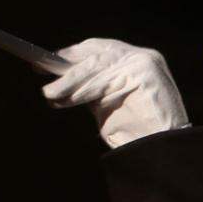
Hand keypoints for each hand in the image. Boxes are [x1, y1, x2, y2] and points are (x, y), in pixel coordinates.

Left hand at [41, 38, 189, 148]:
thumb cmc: (134, 131)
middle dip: (67, 64)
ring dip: (69, 81)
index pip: (100, 48)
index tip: (51, 59)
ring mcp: (144, 63)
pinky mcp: (144, 73)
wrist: (161, 153)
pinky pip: (104, 80)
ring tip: (50, 93)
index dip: (73, 53)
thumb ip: (91, 87)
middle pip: (96, 53)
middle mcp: (140, 57)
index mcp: (134, 61)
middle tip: (40, 68)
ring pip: (96, 66)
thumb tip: (60, 79)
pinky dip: (82, 91)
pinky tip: (65, 99)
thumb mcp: (107, 103)